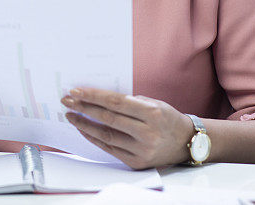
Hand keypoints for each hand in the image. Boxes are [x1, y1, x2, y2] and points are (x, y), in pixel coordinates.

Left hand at [61, 87, 194, 169]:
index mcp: (151, 113)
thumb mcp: (152, 103)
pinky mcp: (137, 162)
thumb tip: (97, 96)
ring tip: (71, 115)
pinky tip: (84, 129)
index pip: (115, 102)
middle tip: (67, 101)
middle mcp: (147, 133)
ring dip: (84, 125)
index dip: (93, 96)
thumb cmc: (166, 118)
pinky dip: (94, 138)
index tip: (75, 91)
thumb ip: (128, 101)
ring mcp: (142, 150)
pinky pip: (110, 149)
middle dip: (84, 109)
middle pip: (107, 119)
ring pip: (106, 136)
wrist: (186, 143)